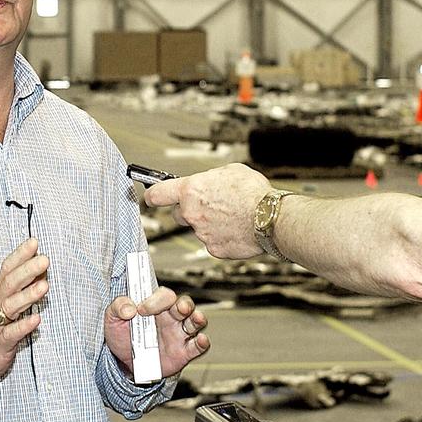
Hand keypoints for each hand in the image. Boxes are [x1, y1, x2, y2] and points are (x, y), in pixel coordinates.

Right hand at [0, 238, 47, 382]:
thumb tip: (40, 270)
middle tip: (44, 259)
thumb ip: (20, 288)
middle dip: (27, 270)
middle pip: (10, 284)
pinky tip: (36, 320)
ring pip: (11, 306)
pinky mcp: (0, 344)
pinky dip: (23, 326)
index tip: (34, 242)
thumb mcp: (1, 305)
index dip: (19, 255)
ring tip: (45, 285)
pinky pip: (11, 334)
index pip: (7, 270)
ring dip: (28, 295)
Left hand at [104, 287, 208, 378]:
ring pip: (195, 322)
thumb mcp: (112, 319)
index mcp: (155, 306)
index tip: (141, 310)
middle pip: (185, 304)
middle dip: (184, 304)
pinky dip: (202, 343)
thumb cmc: (122, 336)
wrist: (124, 363)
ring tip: (196, 318)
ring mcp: (178, 335)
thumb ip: (117, 307)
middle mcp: (170, 318)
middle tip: (179, 308)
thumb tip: (128, 307)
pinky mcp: (184, 353)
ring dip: (198, 319)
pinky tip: (201, 340)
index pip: (163, 295)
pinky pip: (198, 347)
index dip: (155, 300)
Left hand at [143, 164, 271, 258]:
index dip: (152, 195)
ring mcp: (202, 233)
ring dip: (209, 224)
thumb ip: (211, 178)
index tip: (150, 196)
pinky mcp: (214, 249)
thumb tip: (208, 182)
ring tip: (232, 216)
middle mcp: (192, 213)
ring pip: (199, 229)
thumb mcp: (230, 171)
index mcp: (191, 191)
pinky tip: (237, 229)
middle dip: (190, 211)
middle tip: (210, 206)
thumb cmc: (254, 193)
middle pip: (179, 214)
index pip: (158, 194)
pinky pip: (213, 242)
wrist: (272, 218)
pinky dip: (222, 237)